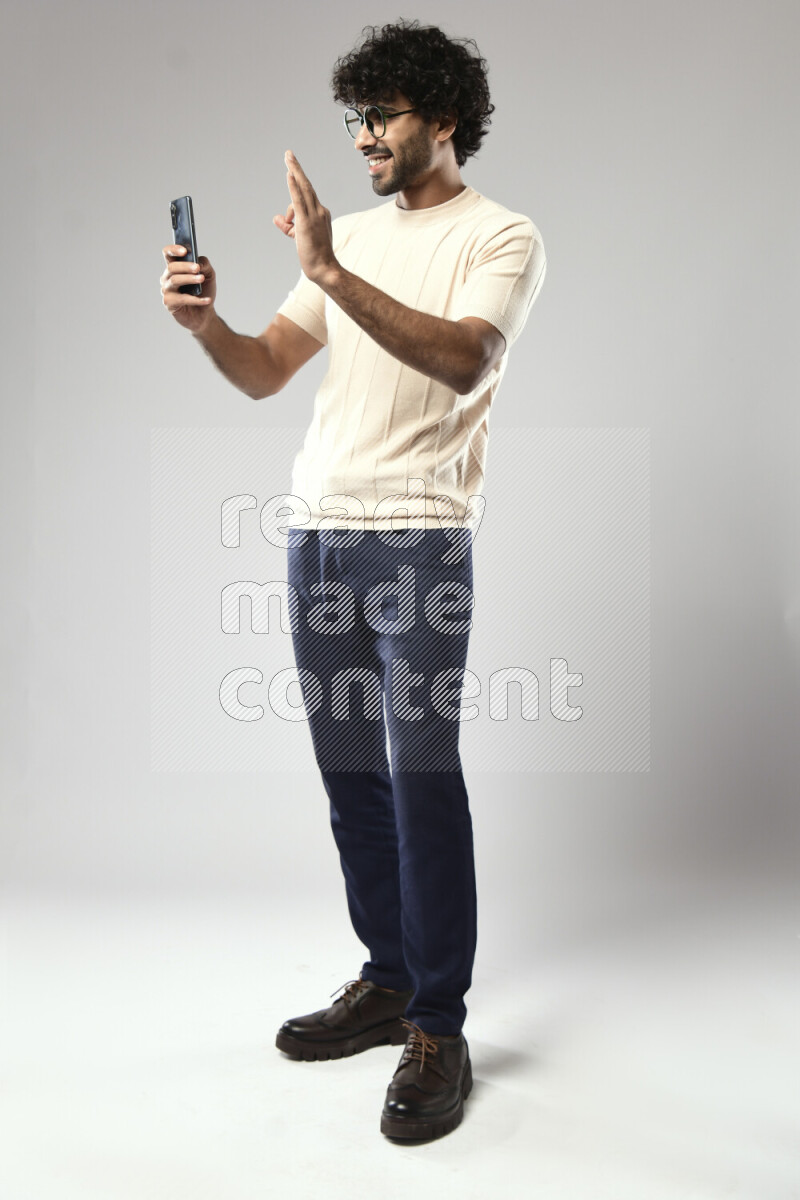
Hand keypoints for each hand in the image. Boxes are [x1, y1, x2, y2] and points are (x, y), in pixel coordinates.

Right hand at [160, 245, 215, 332]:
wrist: (205, 313)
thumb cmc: (204, 291)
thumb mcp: (208, 275)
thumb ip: (204, 265)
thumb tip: (198, 263)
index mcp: (175, 267)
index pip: (168, 253)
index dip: (173, 250)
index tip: (184, 250)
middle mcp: (167, 277)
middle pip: (171, 267)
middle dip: (185, 266)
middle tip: (197, 268)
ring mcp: (166, 290)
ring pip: (174, 280)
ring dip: (189, 279)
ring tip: (201, 279)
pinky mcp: (169, 303)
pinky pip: (181, 299)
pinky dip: (196, 299)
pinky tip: (207, 300)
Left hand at [273, 150, 338, 287]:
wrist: (324, 268)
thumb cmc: (315, 255)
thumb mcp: (299, 237)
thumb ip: (288, 226)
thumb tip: (276, 218)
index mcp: (320, 213)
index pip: (304, 198)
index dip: (293, 195)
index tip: (290, 171)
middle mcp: (319, 211)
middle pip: (306, 185)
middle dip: (297, 168)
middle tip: (288, 154)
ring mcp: (314, 215)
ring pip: (303, 189)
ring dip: (295, 171)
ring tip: (288, 157)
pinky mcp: (306, 222)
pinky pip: (299, 201)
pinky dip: (294, 187)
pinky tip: (289, 175)